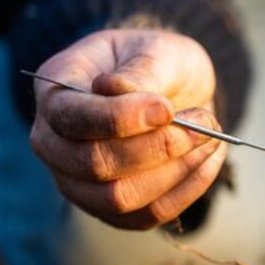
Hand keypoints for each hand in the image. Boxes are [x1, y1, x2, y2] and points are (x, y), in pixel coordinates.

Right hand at [30, 29, 225, 228]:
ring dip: (176, 170)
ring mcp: (77, 181)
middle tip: (204, 122)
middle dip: (159, 147)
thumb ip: (141, 70)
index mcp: (55, 92)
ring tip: (210, 137)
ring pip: (120, 197)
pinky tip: (209, 158)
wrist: (172, 90)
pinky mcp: (111, 208)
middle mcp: (54, 142)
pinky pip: (148, 215)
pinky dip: (188, 189)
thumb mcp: (156, 50)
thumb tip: (118, 90)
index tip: (167, 108)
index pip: (70, 117)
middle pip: (94, 165)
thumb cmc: (157, 63)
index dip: (120, 118)